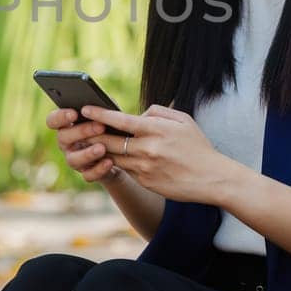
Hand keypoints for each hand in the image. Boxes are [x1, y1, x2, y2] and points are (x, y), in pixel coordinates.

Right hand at [46, 108, 124, 184]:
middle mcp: (66, 144)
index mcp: (66, 126)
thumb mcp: (107, 115)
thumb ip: (102, 107)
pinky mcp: (87, 174)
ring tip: (102, 148)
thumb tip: (103, 100)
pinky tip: (110, 161)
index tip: (74, 113)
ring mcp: (75, 160)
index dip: (60, 117)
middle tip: (100, 126)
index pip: (53, 120)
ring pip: (73, 159)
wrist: (123, 153)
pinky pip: (88, 175)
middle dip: (81, 131)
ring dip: (87, 153)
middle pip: (63, 138)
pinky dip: (99, 169)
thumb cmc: (110, 127)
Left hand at [79, 105, 228, 204]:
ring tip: (89, 141)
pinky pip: (125, 169)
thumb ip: (157, 112)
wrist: (212, 178)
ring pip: (114, 156)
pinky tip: (110, 156)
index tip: (85, 109)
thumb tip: (137, 115)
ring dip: (101, 149)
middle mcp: (147, 149)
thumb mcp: (183, 120)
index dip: (100, 114)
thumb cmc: (198, 147)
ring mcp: (144, 167)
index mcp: (156, 130)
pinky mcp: (145, 182)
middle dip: (92, 133)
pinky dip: (117, 162)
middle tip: (78, 127)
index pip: (120, 120)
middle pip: (110, 140)